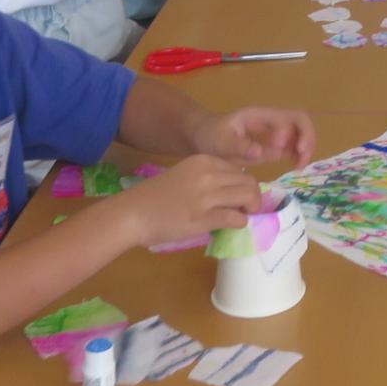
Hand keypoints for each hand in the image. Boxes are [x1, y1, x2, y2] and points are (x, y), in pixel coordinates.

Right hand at [117, 153, 261, 248]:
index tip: (241, 195)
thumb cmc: (156, 197)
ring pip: (248, 196)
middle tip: (248, 208)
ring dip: (251, 208)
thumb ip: (208, 177)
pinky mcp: (204, 218)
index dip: (244, 183)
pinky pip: (236, 218)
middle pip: (248, 181)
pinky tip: (233, 225)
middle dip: (253, 196)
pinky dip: (240, 222)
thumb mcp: (185, 175)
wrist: (133, 214)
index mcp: (203, 161)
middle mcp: (208, 174)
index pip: (238, 168)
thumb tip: (235, 191)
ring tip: (243, 215)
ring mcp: (207, 196)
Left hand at [193, 107, 316, 168]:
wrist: (203, 138)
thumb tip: (261, 151)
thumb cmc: (211, 136)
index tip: (280, 149)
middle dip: (306, 137)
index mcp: (260, 115)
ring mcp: (274, 132)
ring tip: (299, 166)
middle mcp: (271, 121)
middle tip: (301, 157)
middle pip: (300, 120)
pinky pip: (293, 146)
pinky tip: (294, 167)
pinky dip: (298, 155)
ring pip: (300, 133)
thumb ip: (239, 146)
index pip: (287, 117)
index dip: (289, 132)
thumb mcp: (221, 141)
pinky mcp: (273, 145)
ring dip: (305, 148)